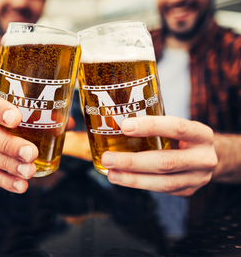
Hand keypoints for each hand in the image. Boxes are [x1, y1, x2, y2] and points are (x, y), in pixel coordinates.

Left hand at [101, 116, 217, 195]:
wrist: (206, 157)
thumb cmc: (184, 138)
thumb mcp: (177, 126)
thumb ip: (155, 125)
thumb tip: (116, 122)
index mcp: (201, 134)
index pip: (176, 127)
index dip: (150, 126)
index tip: (124, 126)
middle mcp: (203, 158)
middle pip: (166, 161)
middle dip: (133, 161)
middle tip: (108, 158)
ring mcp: (197, 179)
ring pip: (163, 182)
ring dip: (133, 179)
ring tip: (111, 174)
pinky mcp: (188, 191)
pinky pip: (161, 190)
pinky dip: (139, 184)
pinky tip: (122, 178)